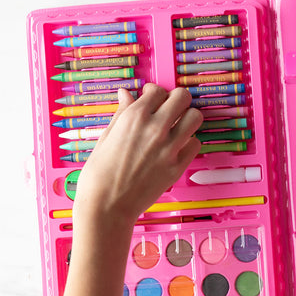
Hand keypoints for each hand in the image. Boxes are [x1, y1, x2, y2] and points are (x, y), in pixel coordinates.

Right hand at [72, 84, 202, 231]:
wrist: (107, 204)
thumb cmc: (100, 173)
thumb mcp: (106, 135)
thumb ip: (122, 113)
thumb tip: (126, 94)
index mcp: (134, 116)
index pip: (158, 90)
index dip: (156, 94)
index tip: (153, 100)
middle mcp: (155, 128)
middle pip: (182, 97)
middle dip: (178, 99)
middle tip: (172, 108)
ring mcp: (169, 148)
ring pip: (195, 118)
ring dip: (188, 119)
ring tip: (179, 126)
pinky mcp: (177, 167)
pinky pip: (195, 145)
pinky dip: (189, 143)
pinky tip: (178, 148)